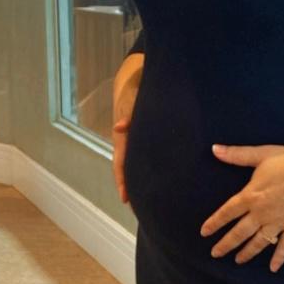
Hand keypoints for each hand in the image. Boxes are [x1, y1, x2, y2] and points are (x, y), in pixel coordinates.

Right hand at [111, 53, 142, 203]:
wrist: (137, 75)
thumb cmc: (134, 88)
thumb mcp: (130, 97)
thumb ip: (128, 111)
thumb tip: (119, 127)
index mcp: (122, 134)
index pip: (121, 161)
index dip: (122, 180)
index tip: (125, 198)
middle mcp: (128, 139)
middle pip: (129, 166)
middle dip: (134, 185)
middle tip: (142, 207)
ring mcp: (137, 137)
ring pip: (138, 161)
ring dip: (142, 176)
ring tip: (153, 196)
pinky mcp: (147, 133)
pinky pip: (147, 152)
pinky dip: (152, 164)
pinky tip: (164, 173)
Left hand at [200, 143, 283, 272]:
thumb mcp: (259, 155)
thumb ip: (236, 155)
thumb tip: (214, 149)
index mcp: (251, 196)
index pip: (227, 212)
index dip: (214, 222)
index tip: (204, 233)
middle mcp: (261, 213)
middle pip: (240, 232)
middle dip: (226, 244)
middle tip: (215, 253)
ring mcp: (278, 223)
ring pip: (259, 242)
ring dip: (247, 252)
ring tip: (238, 261)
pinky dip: (278, 258)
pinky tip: (273, 268)